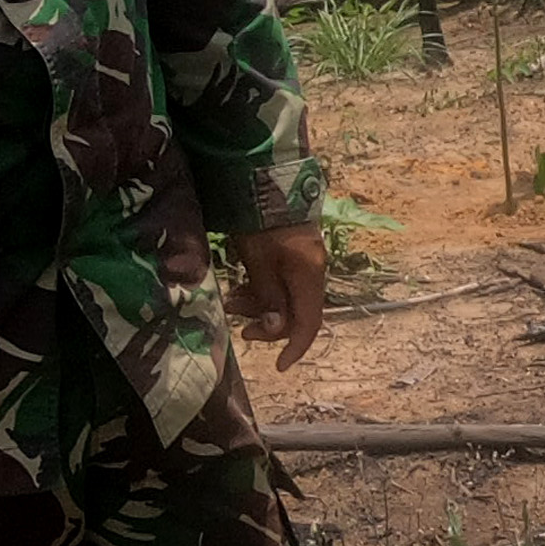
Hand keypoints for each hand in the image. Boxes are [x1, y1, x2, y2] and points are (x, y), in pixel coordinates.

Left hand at [228, 222, 327, 367]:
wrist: (268, 180)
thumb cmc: (261, 221)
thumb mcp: (259, 261)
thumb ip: (268, 296)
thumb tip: (276, 328)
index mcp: (308, 275)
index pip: (309, 323)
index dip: (295, 347)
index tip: (278, 366)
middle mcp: (313, 271)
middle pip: (297, 313)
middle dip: (268, 324)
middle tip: (238, 324)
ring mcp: (305, 261)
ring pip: (287, 298)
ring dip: (260, 306)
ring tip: (232, 300)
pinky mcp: (295, 252)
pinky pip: (283, 283)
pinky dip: (263, 291)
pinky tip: (242, 286)